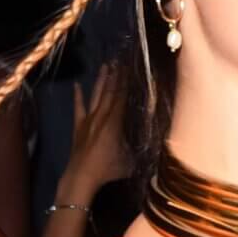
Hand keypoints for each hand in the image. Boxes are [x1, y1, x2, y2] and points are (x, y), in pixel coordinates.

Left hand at [58, 64, 131, 199]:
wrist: (80, 177)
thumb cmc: (108, 170)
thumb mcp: (131, 160)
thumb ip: (143, 149)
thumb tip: (159, 144)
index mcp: (115, 121)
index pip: (124, 96)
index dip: (129, 81)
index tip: (134, 68)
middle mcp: (102, 116)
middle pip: (111, 91)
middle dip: (117, 75)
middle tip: (122, 60)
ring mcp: (89, 119)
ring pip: (96, 95)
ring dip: (102, 80)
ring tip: (107, 65)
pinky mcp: (79, 126)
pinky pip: (78, 107)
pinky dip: (78, 95)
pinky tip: (77, 85)